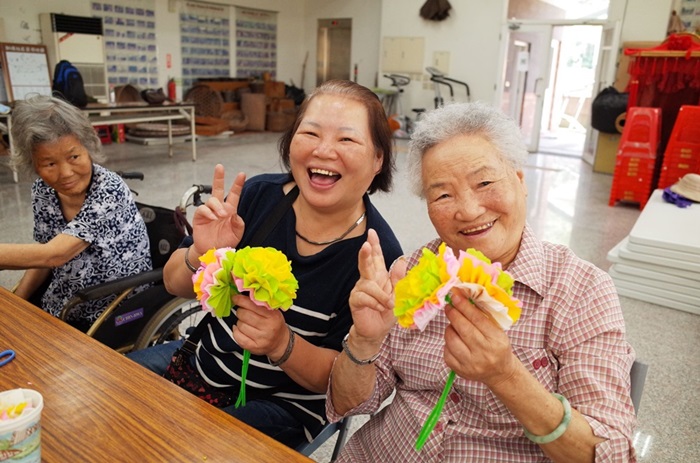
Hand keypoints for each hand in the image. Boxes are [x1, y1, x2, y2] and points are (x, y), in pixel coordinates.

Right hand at [191, 164, 245, 253]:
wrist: (212, 251)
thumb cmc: (225, 241)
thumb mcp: (237, 234)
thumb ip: (239, 224)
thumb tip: (235, 214)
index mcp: (230, 210)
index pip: (234, 194)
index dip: (237, 184)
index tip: (242, 174)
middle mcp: (219, 208)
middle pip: (217, 189)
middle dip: (218, 177)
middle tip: (219, 167)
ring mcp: (209, 212)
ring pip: (211, 200)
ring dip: (217, 206)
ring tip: (221, 215)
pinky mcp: (200, 217)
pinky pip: (202, 209)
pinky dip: (208, 212)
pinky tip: (213, 218)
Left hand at [231, 293, 288, 356]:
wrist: (280, 343)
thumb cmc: (274, 324)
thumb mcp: (273, 312)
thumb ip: (261, 304)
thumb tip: (244, 294)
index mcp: (272, 316)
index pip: (253, 305)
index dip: (241, 300)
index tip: (236, 298)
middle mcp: (267, 328)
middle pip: (244, 315)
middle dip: (240, 311)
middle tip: (243, 311)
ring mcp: (260, 339)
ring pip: (240, 325)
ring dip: (239, 321)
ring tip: (245, 322)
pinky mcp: (253, 348)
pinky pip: (237, 336)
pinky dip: (236, 331)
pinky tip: (239, 328)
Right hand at [348, 229, 404, 347]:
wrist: (377, 331)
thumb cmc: (386, 312)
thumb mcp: (397, 294)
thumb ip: (398, 278)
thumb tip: (402, 259)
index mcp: (379, 275)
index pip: (376, 257)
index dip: (374, 245)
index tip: (371, 232)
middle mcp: (368, 280)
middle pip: (366, 264)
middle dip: (366, 254)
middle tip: (366, 244)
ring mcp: (359, 290)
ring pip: (368, 285)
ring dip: (381, 295)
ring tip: (388, 304)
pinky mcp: (355, 301)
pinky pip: (364, 298)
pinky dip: (374, 303)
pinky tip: (378, 308)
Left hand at [444, 286, 517, 387]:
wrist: (500, 373)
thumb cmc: (498, 347)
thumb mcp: (497, 331)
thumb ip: (482, 317)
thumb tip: (463, 299)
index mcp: (496, 340)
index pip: (477, 319)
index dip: (464, 306)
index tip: (455, 296)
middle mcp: (484, 353)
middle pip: (463, 329)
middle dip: (453, 314)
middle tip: (449, 306)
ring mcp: (471, 364)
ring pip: (451, 340)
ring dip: (449, 328)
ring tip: (453, 325)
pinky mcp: (460, 370)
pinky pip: (447, 352)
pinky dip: (448, 343)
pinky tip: (454, 340)